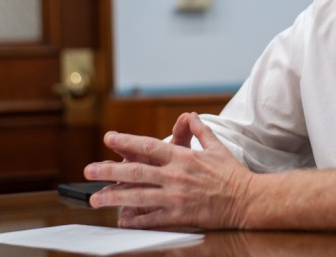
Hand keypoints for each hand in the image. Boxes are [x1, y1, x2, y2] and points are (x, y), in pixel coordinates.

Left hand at [84, 113, 252, 229]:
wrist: (246, 200)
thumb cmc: (232, 174)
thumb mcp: (216, 146)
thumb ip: (200, 130)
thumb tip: (191, 116)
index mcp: (183, 157)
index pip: (149, 146)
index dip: (126, 141)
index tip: (109, 138)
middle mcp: (175, 176)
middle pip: (135, 172)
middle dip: (108, 171)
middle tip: (89, 171)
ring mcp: (176, 197)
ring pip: (137, 197)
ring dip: (114, 197)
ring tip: (96, 198)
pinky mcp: (179, 215)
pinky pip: (151, 218)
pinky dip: (135, 219)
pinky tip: (121, 220)